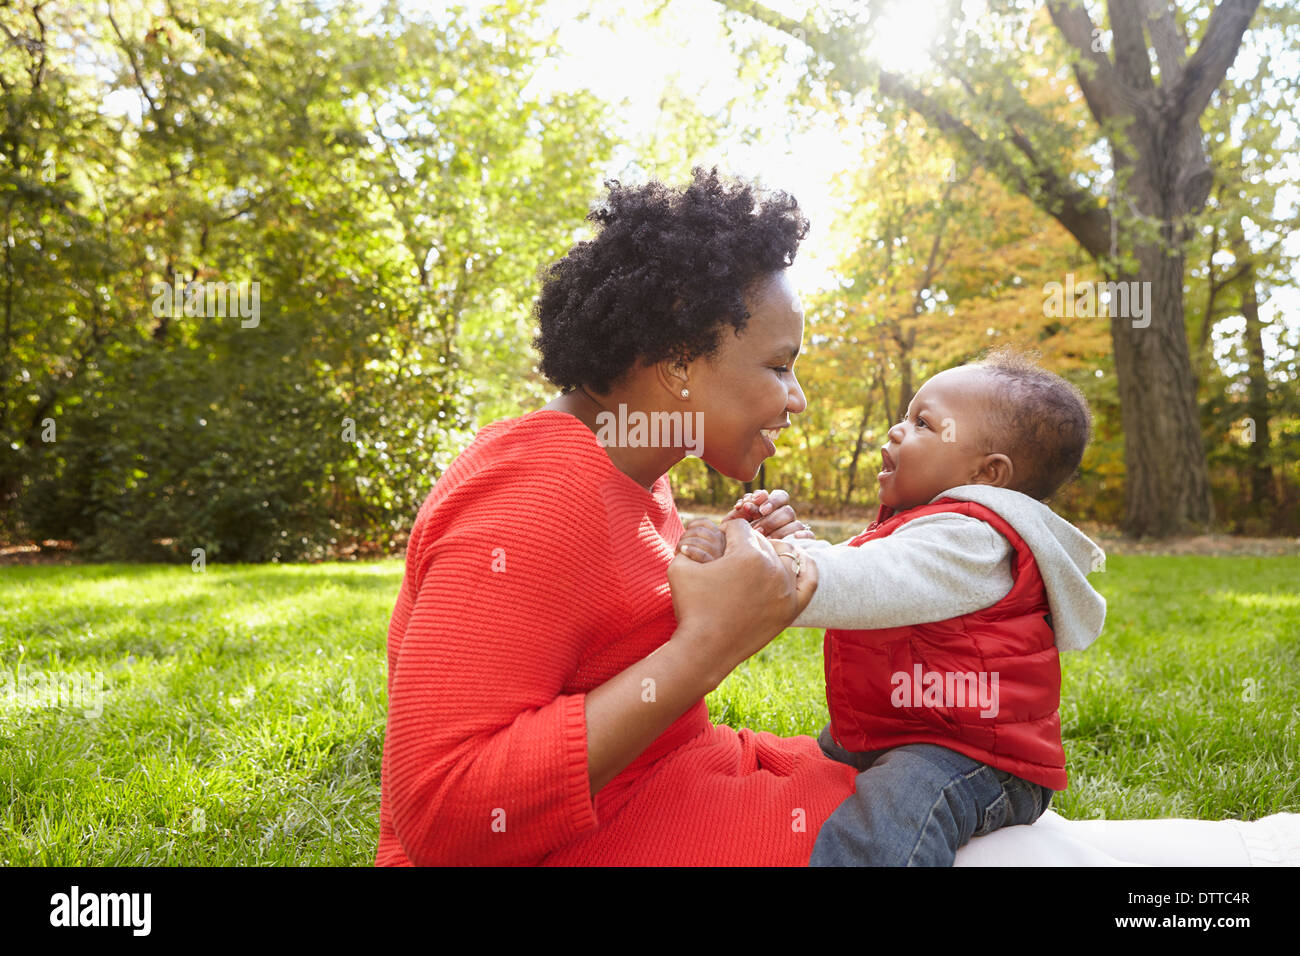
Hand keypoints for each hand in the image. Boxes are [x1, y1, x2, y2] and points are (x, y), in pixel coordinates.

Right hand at [667, 519, 816, 687]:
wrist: (704, 649)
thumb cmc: (690, 606)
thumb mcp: (680, 565)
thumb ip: (692, 538)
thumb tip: (706, 527)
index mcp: (748, 554)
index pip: (739, 527)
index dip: (724, 532)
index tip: (716, 545)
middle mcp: (772, 568)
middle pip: (761, 540)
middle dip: (743, 544)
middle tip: (729, 558)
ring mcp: (786, 589)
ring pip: (785, 554)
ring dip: (769, 551)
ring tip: (752, 561)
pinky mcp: (792, 608)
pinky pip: (810, 580)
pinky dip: (806, 565)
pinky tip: (800, 559)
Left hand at [676, 517, 725, 562]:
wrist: (712, 585)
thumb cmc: (705, 566)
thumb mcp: (707, 548)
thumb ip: (702, 538)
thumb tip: (689, 527)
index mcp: (720, 537)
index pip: (706, 522)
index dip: (694, 523)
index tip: (687, 529)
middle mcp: (721, 544)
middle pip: (699, 531)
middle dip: (685, 536)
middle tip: (678, 546)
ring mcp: (718, 555)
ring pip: (699, 541)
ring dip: (684, 543)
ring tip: (677, 551)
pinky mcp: (713, 566)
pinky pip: (701, 554)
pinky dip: (690, 551)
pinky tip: (682, 552)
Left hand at [726, 489, 814, 540]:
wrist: (740, 566)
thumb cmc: (735, 540)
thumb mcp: (734, 524)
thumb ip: (741, 510)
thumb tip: (746, 502)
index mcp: (772, 508)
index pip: (780, 496)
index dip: (772, 500)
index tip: (760, 509)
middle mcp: (785, 518)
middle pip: (787, 511)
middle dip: (771, 520)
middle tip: (757, 530)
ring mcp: (793, 531)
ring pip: (796, 523)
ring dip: (780, 531)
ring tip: (765, 540)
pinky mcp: (801, 544)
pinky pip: (809, 536)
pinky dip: (803, 535)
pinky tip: (793, 539)